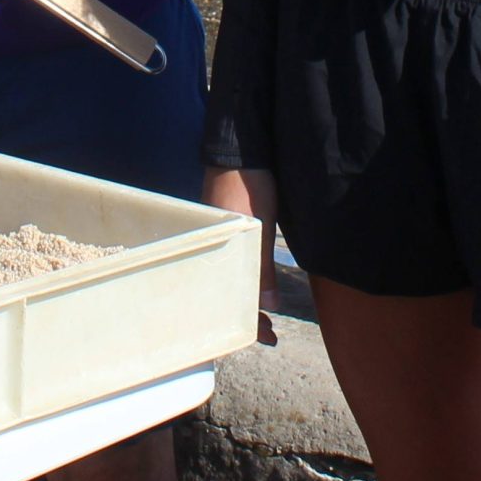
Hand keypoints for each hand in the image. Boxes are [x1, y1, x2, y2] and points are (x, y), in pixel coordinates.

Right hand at [201, 165, 281, 343]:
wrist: (243, 144)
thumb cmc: (248, 184)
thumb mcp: (258, 227)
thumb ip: (261, 266)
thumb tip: (269, 305)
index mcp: (213, 248)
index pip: (221, 296)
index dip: (243, 319)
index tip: (265, 336)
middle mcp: (211, 245)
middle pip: (222, 289)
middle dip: (243, 312)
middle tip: (267, 331)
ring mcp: (218, 234)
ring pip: (227, 276)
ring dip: (245, 296)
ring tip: (265, 314)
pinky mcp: (226, 225)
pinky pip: (231, 261)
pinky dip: (244, 277)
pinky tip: (255, 281)